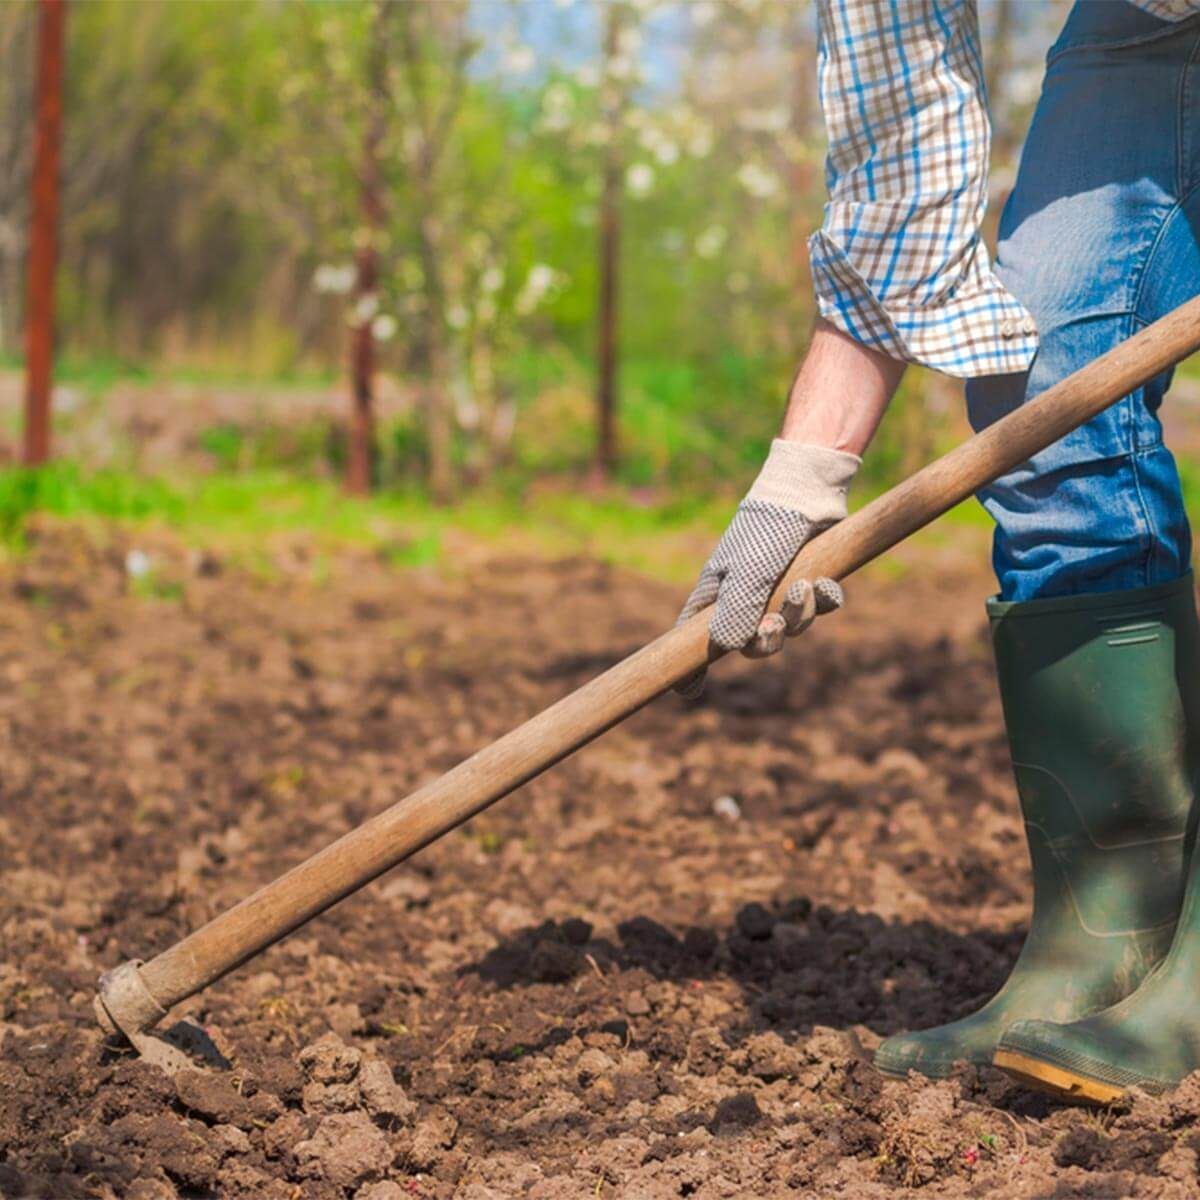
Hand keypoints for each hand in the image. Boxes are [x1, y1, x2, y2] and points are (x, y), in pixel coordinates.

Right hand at [674, 440, 858, 696]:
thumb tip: (727, 650)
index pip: (692, 639)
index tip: (686, 691)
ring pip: (790, 627)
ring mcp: (776, 588)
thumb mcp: (748, 574)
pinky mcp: (808, 577)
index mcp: (716, 594)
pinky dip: (825, 600)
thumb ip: (737, 613)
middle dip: (767, 640)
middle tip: (776, 624)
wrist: (806, 491)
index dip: (689, 666)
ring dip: (801, 615)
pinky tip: (827, 583)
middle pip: (750, 643)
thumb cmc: (766, 531)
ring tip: (805, 588)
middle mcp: (743, 595)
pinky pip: (819, 608)